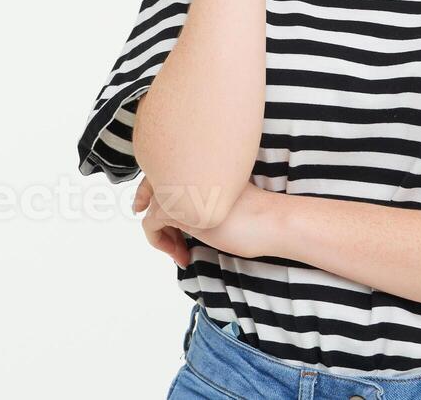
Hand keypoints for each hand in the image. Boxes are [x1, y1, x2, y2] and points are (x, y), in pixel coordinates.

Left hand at [137, 177, 284, 262]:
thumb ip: (202, 198)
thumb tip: (182, 213)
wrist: (271, 222)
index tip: (160, 214)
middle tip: (168, 239)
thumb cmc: (257, 215)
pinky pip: (150, 226)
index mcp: (200, 164)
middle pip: (152, 188)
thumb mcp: (222, 202)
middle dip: (153, 212)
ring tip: (181, 252)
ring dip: (163, 234)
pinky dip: (160, 243)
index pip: (166, 171)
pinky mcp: (174, 209)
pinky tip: (182, 256)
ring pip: (151, 209)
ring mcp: (177, 188)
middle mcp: (184, 170)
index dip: (158, 193)